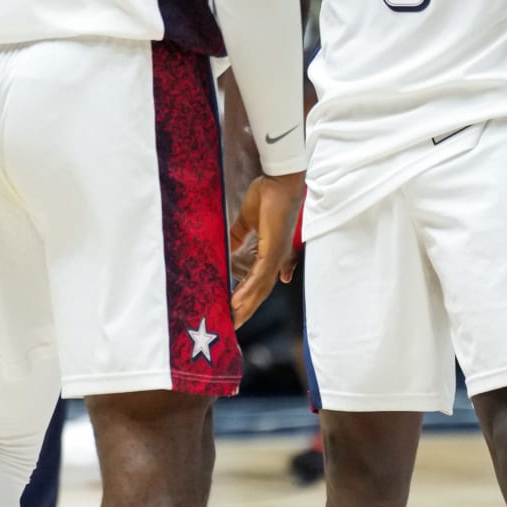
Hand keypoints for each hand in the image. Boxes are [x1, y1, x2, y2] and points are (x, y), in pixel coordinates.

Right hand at [228, 171, 303, 325]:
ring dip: (246, 306)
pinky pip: (260, 276)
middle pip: (261, 290)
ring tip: (232, 320)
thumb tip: (226, 248)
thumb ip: (238, 235)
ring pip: (260, 288)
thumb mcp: (247, 220)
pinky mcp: (274, 250)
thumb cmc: (267, 196)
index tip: (237, 310)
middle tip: (232, 325)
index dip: (250, 296)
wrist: (280, 182)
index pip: (260, 280)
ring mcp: (276, 255)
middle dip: (247, 309)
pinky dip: (248, 290)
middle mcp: (276, 258)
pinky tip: (237, 302)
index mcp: (271, 252)